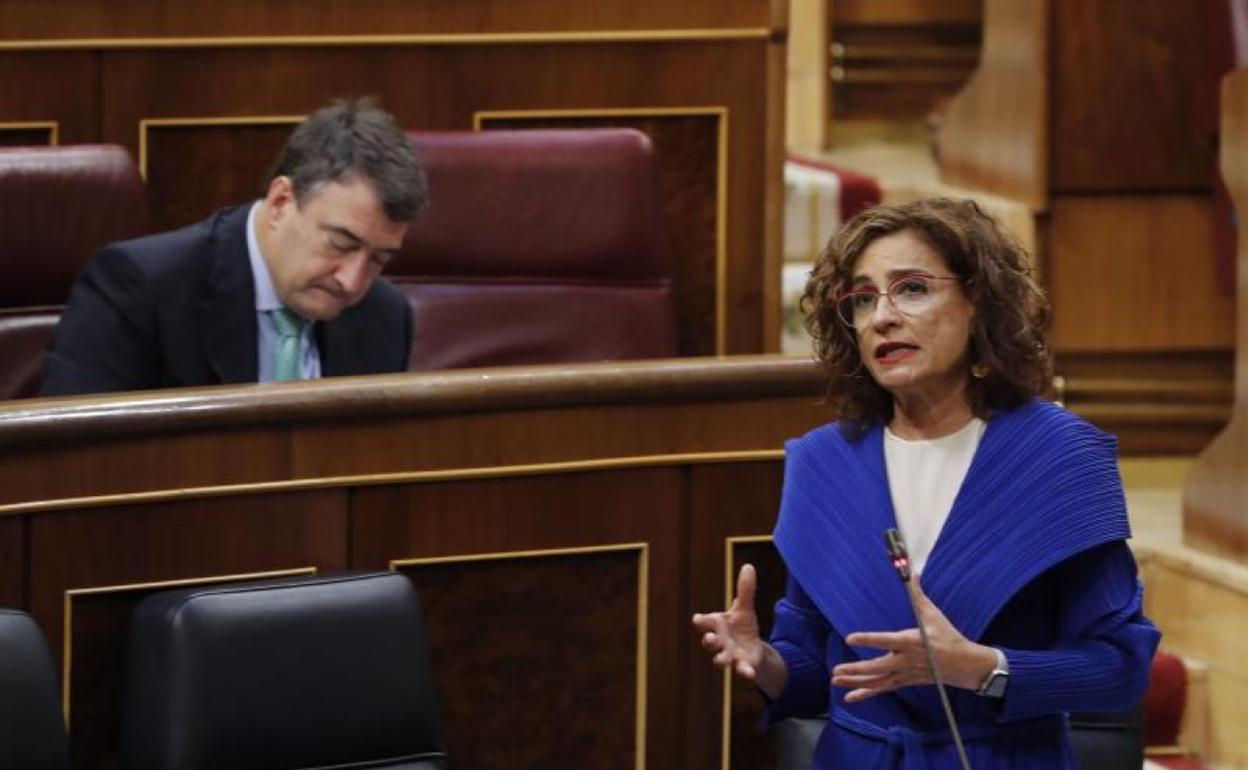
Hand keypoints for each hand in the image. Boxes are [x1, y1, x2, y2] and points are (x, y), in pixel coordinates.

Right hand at [692, 564, 765, 679]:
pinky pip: (742, 671)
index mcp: (717, 626)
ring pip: (721, 659)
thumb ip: (745, 590)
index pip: (704, 623)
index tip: (698, 620)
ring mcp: (730, 656)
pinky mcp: (742, 666)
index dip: (701, 622)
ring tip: (722, 659)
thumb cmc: (741, 627)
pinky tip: (749, 674)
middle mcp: (720, 642)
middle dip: (709, 641)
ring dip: (720, 659)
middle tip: (710, 639)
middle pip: (709, 642)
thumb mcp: (744, 608)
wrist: (752, 649)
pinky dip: (744, 673)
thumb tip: (749, 566)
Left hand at [830, 575, 996, 702]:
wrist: (964, 665)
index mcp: (910, 642)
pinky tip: (849, 697)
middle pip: (877, 667)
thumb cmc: (947, 637)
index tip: (849, 638)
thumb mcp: (933, 615)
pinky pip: (882, 688)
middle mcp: (905, 660)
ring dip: (855, 682)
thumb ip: (918, 595)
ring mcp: (904, 673)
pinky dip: (866, 693)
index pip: (885, 641)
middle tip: (836, 669)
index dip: (867, 639)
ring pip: (877, 681)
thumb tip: (912, 573)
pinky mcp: (904, 681)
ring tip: (835, 680)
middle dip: (856, 669)